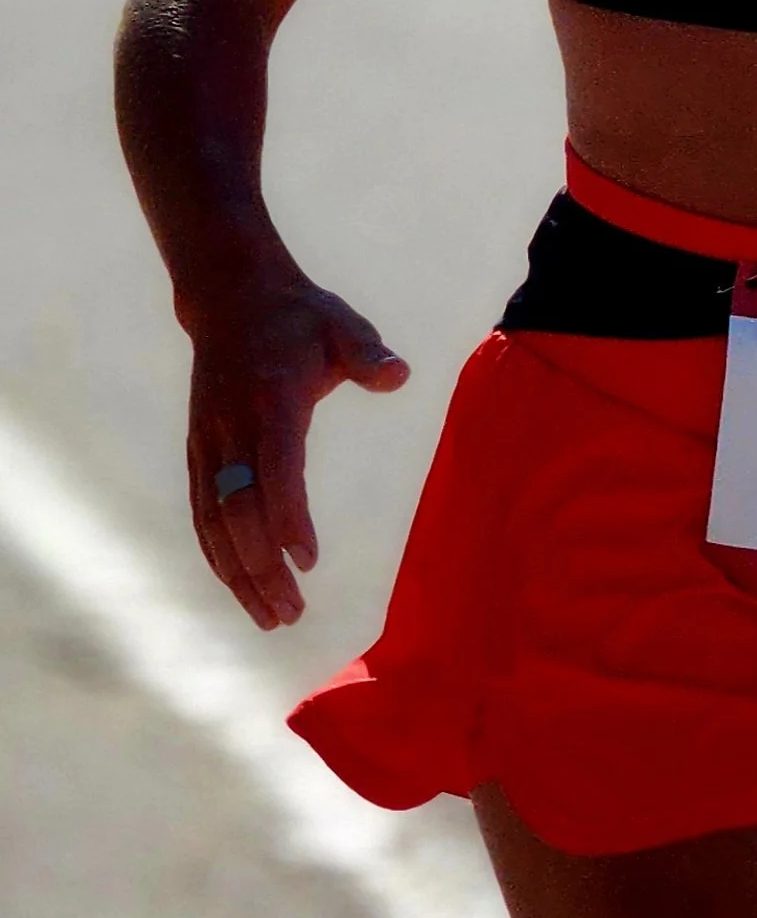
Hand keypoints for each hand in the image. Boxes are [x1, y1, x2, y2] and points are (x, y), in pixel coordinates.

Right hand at [186, 275, 407, 631]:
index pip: (275, 466)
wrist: (231, 299)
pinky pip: (203, 514)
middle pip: (240, 508)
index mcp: (270, 399)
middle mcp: (231, 427)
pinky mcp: (199, 453)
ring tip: (271, 619)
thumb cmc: (299, 318)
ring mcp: (209, 443)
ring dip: (239, 574)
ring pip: (215, 521)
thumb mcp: (340, 323)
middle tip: (294, 612)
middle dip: (263, 566)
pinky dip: (217, 555)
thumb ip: (367, 353)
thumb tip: (397, 375)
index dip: (287, 515)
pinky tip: (240, 590)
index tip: (308, 560)